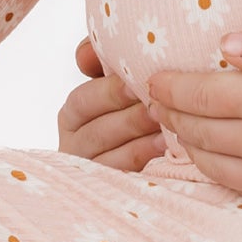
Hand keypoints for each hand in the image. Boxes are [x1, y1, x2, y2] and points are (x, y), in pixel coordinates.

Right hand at [56, 35, 166, 172]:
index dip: (108, 93)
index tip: (135, 85)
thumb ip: (99, 58)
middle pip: (97, 131)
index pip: (82, 102)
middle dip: (129, 118)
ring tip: (167, 126)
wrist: (154, 141)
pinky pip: (125, 174)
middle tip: (157, 106)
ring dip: (140, 140)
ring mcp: (93, 168)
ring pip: (111, 156)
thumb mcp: (116, 76)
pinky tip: (167, 147)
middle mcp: (76, 143)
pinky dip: (145, 158)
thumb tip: (86, 55)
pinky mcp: (113, 186)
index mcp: (74, 113)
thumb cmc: (135, 100)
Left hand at [147, 27, 241, 222]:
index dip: (170, 86)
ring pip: (215, 167)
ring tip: (178, 134)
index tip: (150, 79)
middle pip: (200, 133)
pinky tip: (220, 166)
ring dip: (189, 148)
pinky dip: (220, 176)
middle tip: (154, 103)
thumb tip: (224, 49)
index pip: (201, 94)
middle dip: (170, 115)